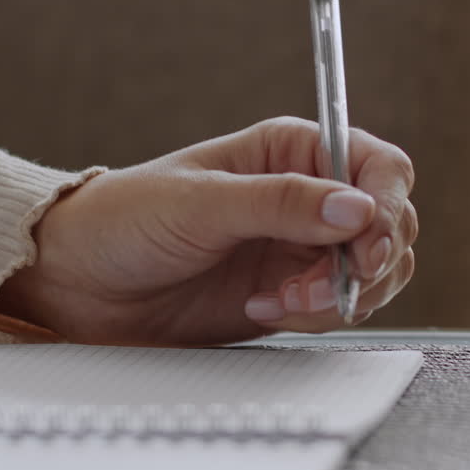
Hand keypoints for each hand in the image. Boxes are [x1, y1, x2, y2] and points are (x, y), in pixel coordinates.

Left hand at [0, 117, 416, 345]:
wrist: (79, 285)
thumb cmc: (124, 221)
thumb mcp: (199, 203)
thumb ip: (279, 203)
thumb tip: (356, 207)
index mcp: (291, 152)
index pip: (377, 166)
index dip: (386, 203)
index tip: (366, 240)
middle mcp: (307, 197)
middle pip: (390, 223)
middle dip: (368, 258)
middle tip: (323, 282)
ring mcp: (301, 249)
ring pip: (377, 271)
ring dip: (342, 294)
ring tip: (282, 300)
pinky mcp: (291, 295)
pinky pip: (340, 307)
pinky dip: (318, 317)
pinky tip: (264, 310)